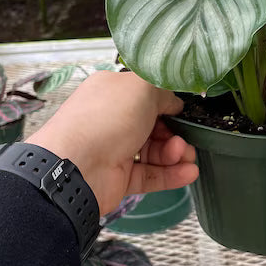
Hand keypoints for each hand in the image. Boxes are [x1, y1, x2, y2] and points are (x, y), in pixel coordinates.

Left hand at [27, 71, 197, 214]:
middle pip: (154, 126)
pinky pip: (150, 175)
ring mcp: (115, 150)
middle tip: (185, 139)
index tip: (182, 111)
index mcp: (112, 93)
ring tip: (186, 156)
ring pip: (154, 152)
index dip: (167, 104)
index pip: (146, 97)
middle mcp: (112, 120)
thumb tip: (173, 102)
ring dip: (176, 154)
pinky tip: (188, 172)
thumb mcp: (140, 87)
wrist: (77, 166)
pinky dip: (171, 174)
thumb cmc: (104, 120)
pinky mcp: (119, 178)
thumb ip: (162, 90)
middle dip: (174, 132)